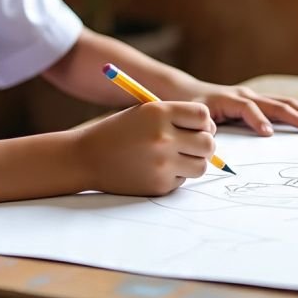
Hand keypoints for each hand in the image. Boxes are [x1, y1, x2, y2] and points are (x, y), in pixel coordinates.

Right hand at [75, 101, 216, 195]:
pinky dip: (175, 175)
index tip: (198, 127)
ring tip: (174, 157)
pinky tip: (155, 169)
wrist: (86, 157)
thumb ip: (176, 118)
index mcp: (159, 113)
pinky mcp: (159, 185)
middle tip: (192, 145)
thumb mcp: (144, 113)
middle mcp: (163, 137)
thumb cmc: (118, 132)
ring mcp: (162, 164)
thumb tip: (210, 133)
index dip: (204, 122)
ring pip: (201, 165)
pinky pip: (183, 180)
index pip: (203, 116)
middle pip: (208, 143)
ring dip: (193, 162)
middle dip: (205, 144)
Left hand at [186, 81, 297, 136]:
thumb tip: (212, 133)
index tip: (269, 134)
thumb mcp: (192, 116)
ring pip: (284, 103)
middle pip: (275, 104)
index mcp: (230, 100)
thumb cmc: (190, 106)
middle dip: (296, 117)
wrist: (189, 92)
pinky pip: (282, 105)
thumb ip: (202, 125)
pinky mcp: (258, 101)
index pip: (248, 109)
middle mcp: (245, 96)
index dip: (258, 121)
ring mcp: (254, 97)